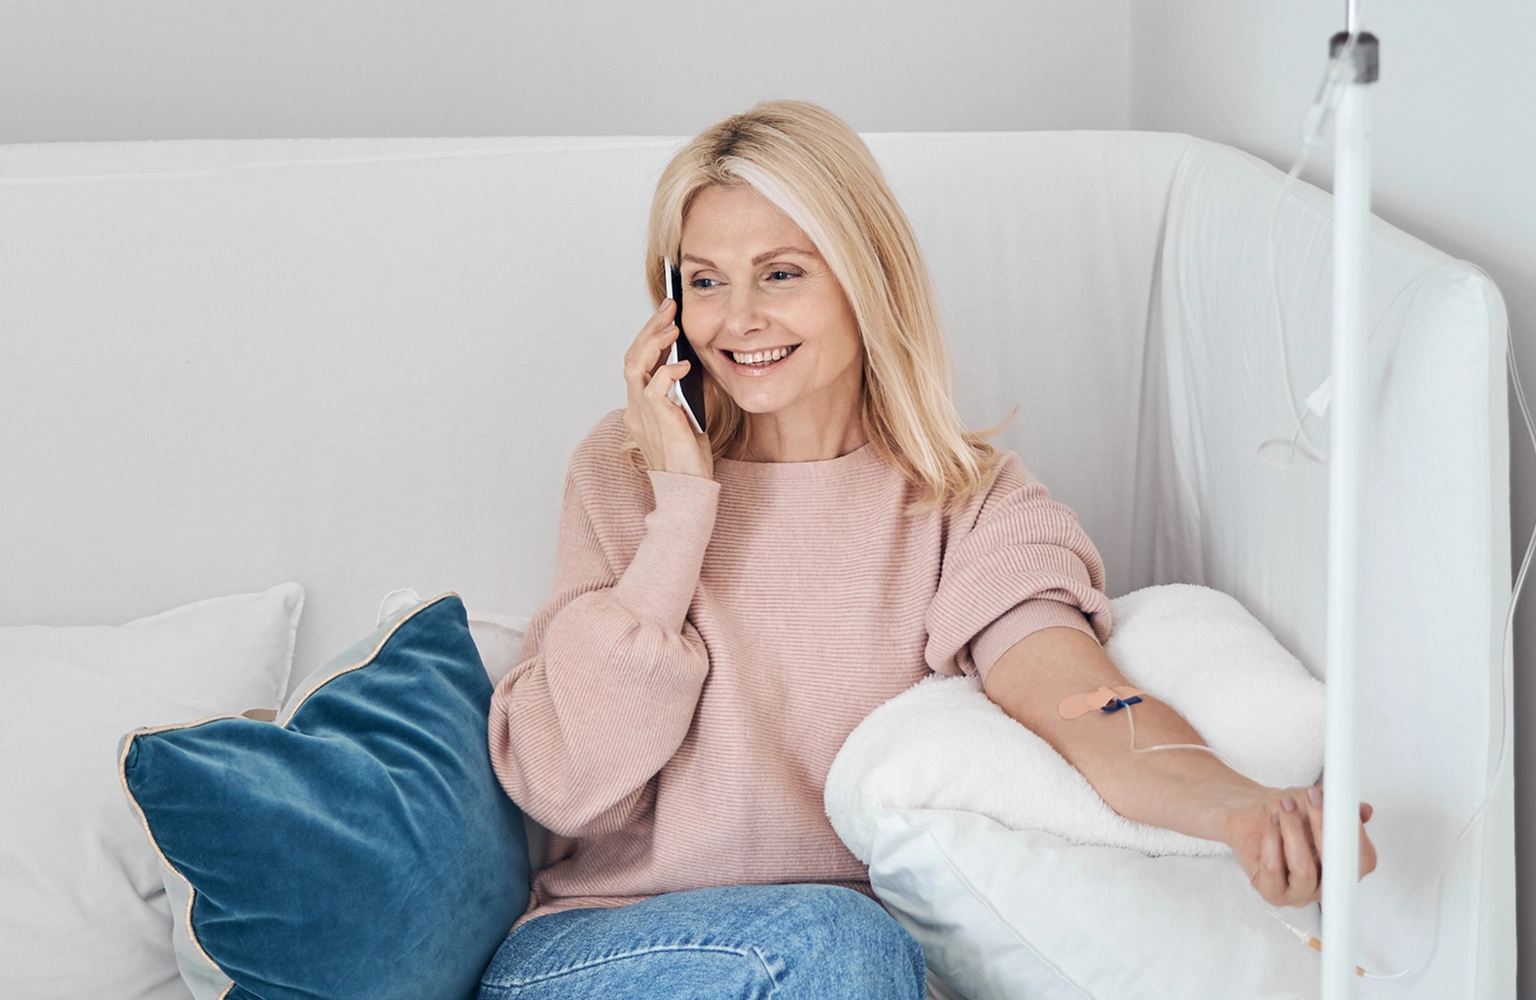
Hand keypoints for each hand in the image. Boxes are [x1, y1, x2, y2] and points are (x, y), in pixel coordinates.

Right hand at [622, 298, 712, 478]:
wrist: (689, 490)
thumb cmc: (690, 461)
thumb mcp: (691, 418)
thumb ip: (688, 393)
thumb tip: (698, 365)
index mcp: (640, 408)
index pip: (638, 364)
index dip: (649, 338)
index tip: (666, 318)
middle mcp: (635, 409)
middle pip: (631, 358)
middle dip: (649, 329)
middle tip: (668, 308)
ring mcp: (641, 415)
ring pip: (634, 366)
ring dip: (652, 342)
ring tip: (671, 326)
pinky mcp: (657, 421)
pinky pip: (653, 387)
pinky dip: (666, 370)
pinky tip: (683, 365)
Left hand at [1221, 785, 1376, 907]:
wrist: (1253, 814)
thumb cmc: (1288, 813)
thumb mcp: (1317, 802)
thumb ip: (1340, 807)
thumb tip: (1364, 811)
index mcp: (1346, 867)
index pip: (1363, 861)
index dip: (1354, 834)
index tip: (1340, 807)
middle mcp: (1327, 884)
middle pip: (1335, 867)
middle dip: (1323, 826)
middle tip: (1312, 798)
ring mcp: (1301, 893)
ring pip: (1304, 870)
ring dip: (1294, 831)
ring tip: (1285, 807)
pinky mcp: (1273, 892)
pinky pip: (1274, 870)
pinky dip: (1272, 841)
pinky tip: (1272, 823)